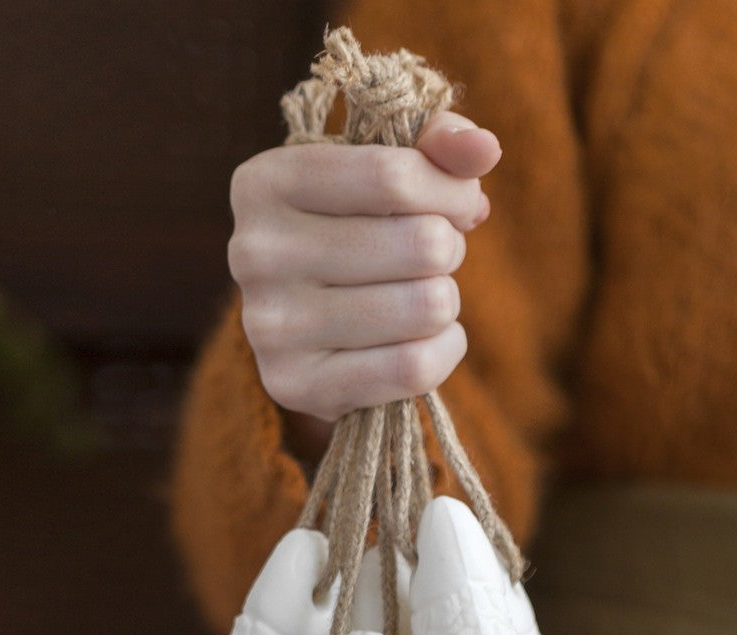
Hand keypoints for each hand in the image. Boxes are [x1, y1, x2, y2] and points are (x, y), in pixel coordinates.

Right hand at [227, 114, 501, 455]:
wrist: (302, 328)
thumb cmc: (351, 230)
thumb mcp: (381, 172)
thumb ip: (436, 145)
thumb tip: (483, 148)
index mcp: (265, 182)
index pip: (393, 176)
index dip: (452, 191)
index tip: (460, 205)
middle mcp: (253, 253)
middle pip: (420, 244)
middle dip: (448, 250)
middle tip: (431, 258)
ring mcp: (269, 327)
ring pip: (426, 307)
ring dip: (445, 302)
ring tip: (417, 297)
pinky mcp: (296, 386)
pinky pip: (414, 368)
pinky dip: (443, 351)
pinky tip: (423, 340)